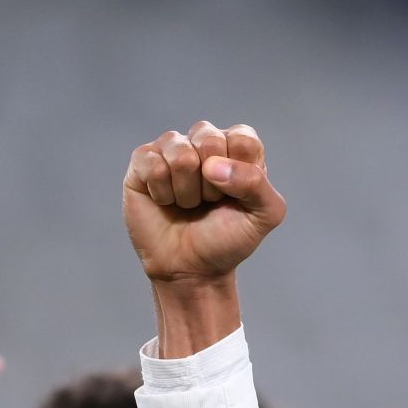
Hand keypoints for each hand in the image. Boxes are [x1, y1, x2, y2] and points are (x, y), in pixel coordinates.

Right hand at [123, 122, 285, 286]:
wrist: (192, 269)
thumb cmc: (227, 239)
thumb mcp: (264, 215)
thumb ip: (257, 183)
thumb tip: (212, 166)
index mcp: (237, 147)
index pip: (243, 139)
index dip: (240, 173)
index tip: (236, 197)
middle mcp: (204, 141)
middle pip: (209, 141)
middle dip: (211, 185)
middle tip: (209, 202)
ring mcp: (172, 148)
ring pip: (180, 154)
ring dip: (186, 192)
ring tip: (188, 204)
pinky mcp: (143, 161)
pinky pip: (153, 165)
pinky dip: (162, 194)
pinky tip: (165, 202)